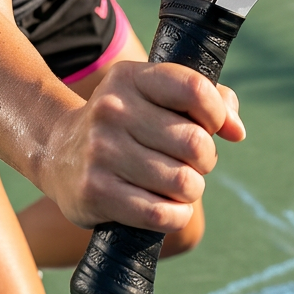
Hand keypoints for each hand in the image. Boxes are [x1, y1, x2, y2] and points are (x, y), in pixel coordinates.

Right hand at [45, 60, 244, 233]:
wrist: (57, 152)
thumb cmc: (124, 123)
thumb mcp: (153, 94)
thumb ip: (204, 98)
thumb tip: (237, 130)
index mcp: (130, 77)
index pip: (195, 89)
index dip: (217, 114)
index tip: (212, 127)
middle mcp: (112, 110)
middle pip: (195, 142)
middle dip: (205, 159)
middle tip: (191, 162)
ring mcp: (101, 151)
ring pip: (183, 182)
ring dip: (191, 189)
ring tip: (176, 183)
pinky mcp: (95, 191)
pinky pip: (161, 214)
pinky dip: (176, 215)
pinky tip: (168, 207)